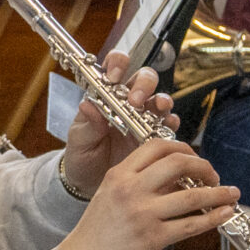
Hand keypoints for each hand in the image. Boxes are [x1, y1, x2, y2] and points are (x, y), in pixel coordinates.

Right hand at [53, 137, 238, 249]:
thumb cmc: (94, 234)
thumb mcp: (109, 196)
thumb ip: (138, 183)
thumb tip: (178, 179)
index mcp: (119, 174)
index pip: (157, 146)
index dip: (183, 148)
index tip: (195, 158)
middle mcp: (131, 189)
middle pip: (179, 163)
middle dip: (204, 167)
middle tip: (214, 175)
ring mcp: (142, 213)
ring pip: (192, 195)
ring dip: (218, 193)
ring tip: (231, 193)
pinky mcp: (152, 238)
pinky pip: (191, 225)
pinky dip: (213, 218)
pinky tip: (224, 214)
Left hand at [58, 52, 174, 196]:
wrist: (89, 184)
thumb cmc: (82, 156)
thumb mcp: (79, 140)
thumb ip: (86, 123)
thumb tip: (87, 104)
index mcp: (107, 95)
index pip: (116, 66)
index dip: (118, 64)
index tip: (114, 76)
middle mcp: (129, 102)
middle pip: (145, 78)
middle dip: (144, 84)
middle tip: (136, 100)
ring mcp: (144, 119)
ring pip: (160, 98)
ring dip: (162, 101)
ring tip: (159, 109)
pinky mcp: (155, 137)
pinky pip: (169, 125)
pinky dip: (171, 124)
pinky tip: (166, 128)